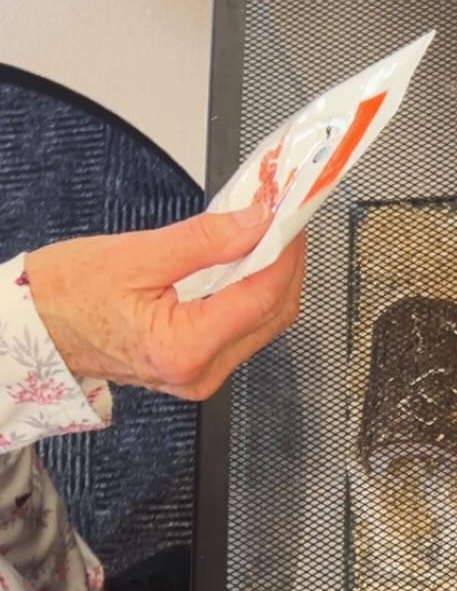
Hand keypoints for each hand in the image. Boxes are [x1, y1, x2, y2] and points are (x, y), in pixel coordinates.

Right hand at [24, 205, 305, 399]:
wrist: (33, 330)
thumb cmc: (65, 297)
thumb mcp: (136, 254)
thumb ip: (205, 240)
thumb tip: (256, 222)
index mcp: (184, 348)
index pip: (263, 296)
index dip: (285, 251)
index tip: (290, 214)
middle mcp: (199, 372)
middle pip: (274, 313)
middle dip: (286, 262)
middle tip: (284, 216)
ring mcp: (200, 376)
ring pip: (263, 322)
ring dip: (271, 276)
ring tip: (267, 232)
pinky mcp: (196, 368)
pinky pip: (242, 328)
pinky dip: (251, 292)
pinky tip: (247, 261)